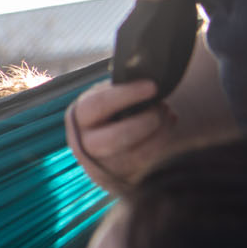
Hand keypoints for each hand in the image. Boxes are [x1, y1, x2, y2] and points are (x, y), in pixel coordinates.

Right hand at [65, 80, 175, 194]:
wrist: (109, 138)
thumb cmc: (113, 108)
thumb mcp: (108, 94)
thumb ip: (119, 88)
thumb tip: (144, 70)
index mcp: (79, 116)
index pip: (97, 106)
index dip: (127, 96)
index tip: (153, 87)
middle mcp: (84, 143)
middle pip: (113, 139)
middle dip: (145, 123)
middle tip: (161, 108)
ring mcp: (101, 164)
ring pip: (133, 155)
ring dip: (158, 132)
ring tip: (167, 114)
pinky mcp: (119, 176)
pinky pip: (145, 163)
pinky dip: (162, 142)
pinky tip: (167, 126)